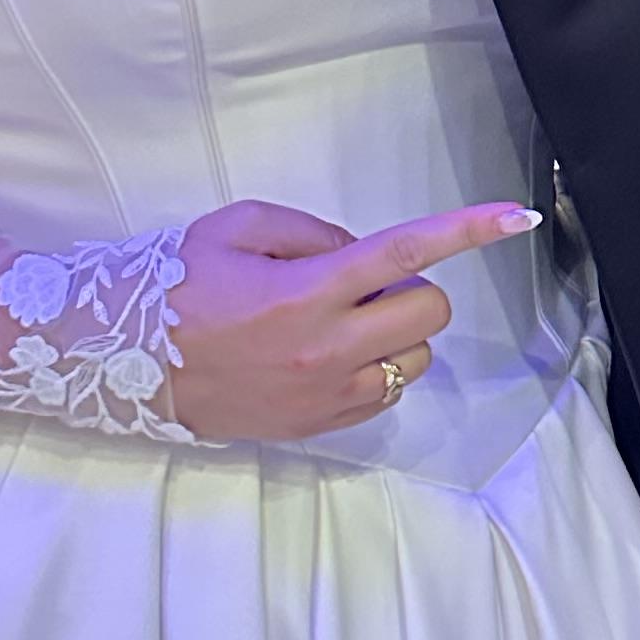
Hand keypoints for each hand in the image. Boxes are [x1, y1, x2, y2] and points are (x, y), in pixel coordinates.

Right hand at [166, 194, 536, 443]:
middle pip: (429, 311)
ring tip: (334, 322)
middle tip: (351, 285)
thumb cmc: (176, 286)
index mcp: (307, 290)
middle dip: (405, 290)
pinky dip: (376, 367)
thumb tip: (365, 254)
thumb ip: (313, 232)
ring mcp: (327, 392)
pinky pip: (389, 392)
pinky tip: (328, 355)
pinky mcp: (321, 423)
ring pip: (417, 356)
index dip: (468, 230)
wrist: (123, 361)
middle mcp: (327, 346)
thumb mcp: (237, 228)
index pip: (406, 253)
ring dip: (394, 331)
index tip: (517, 216)